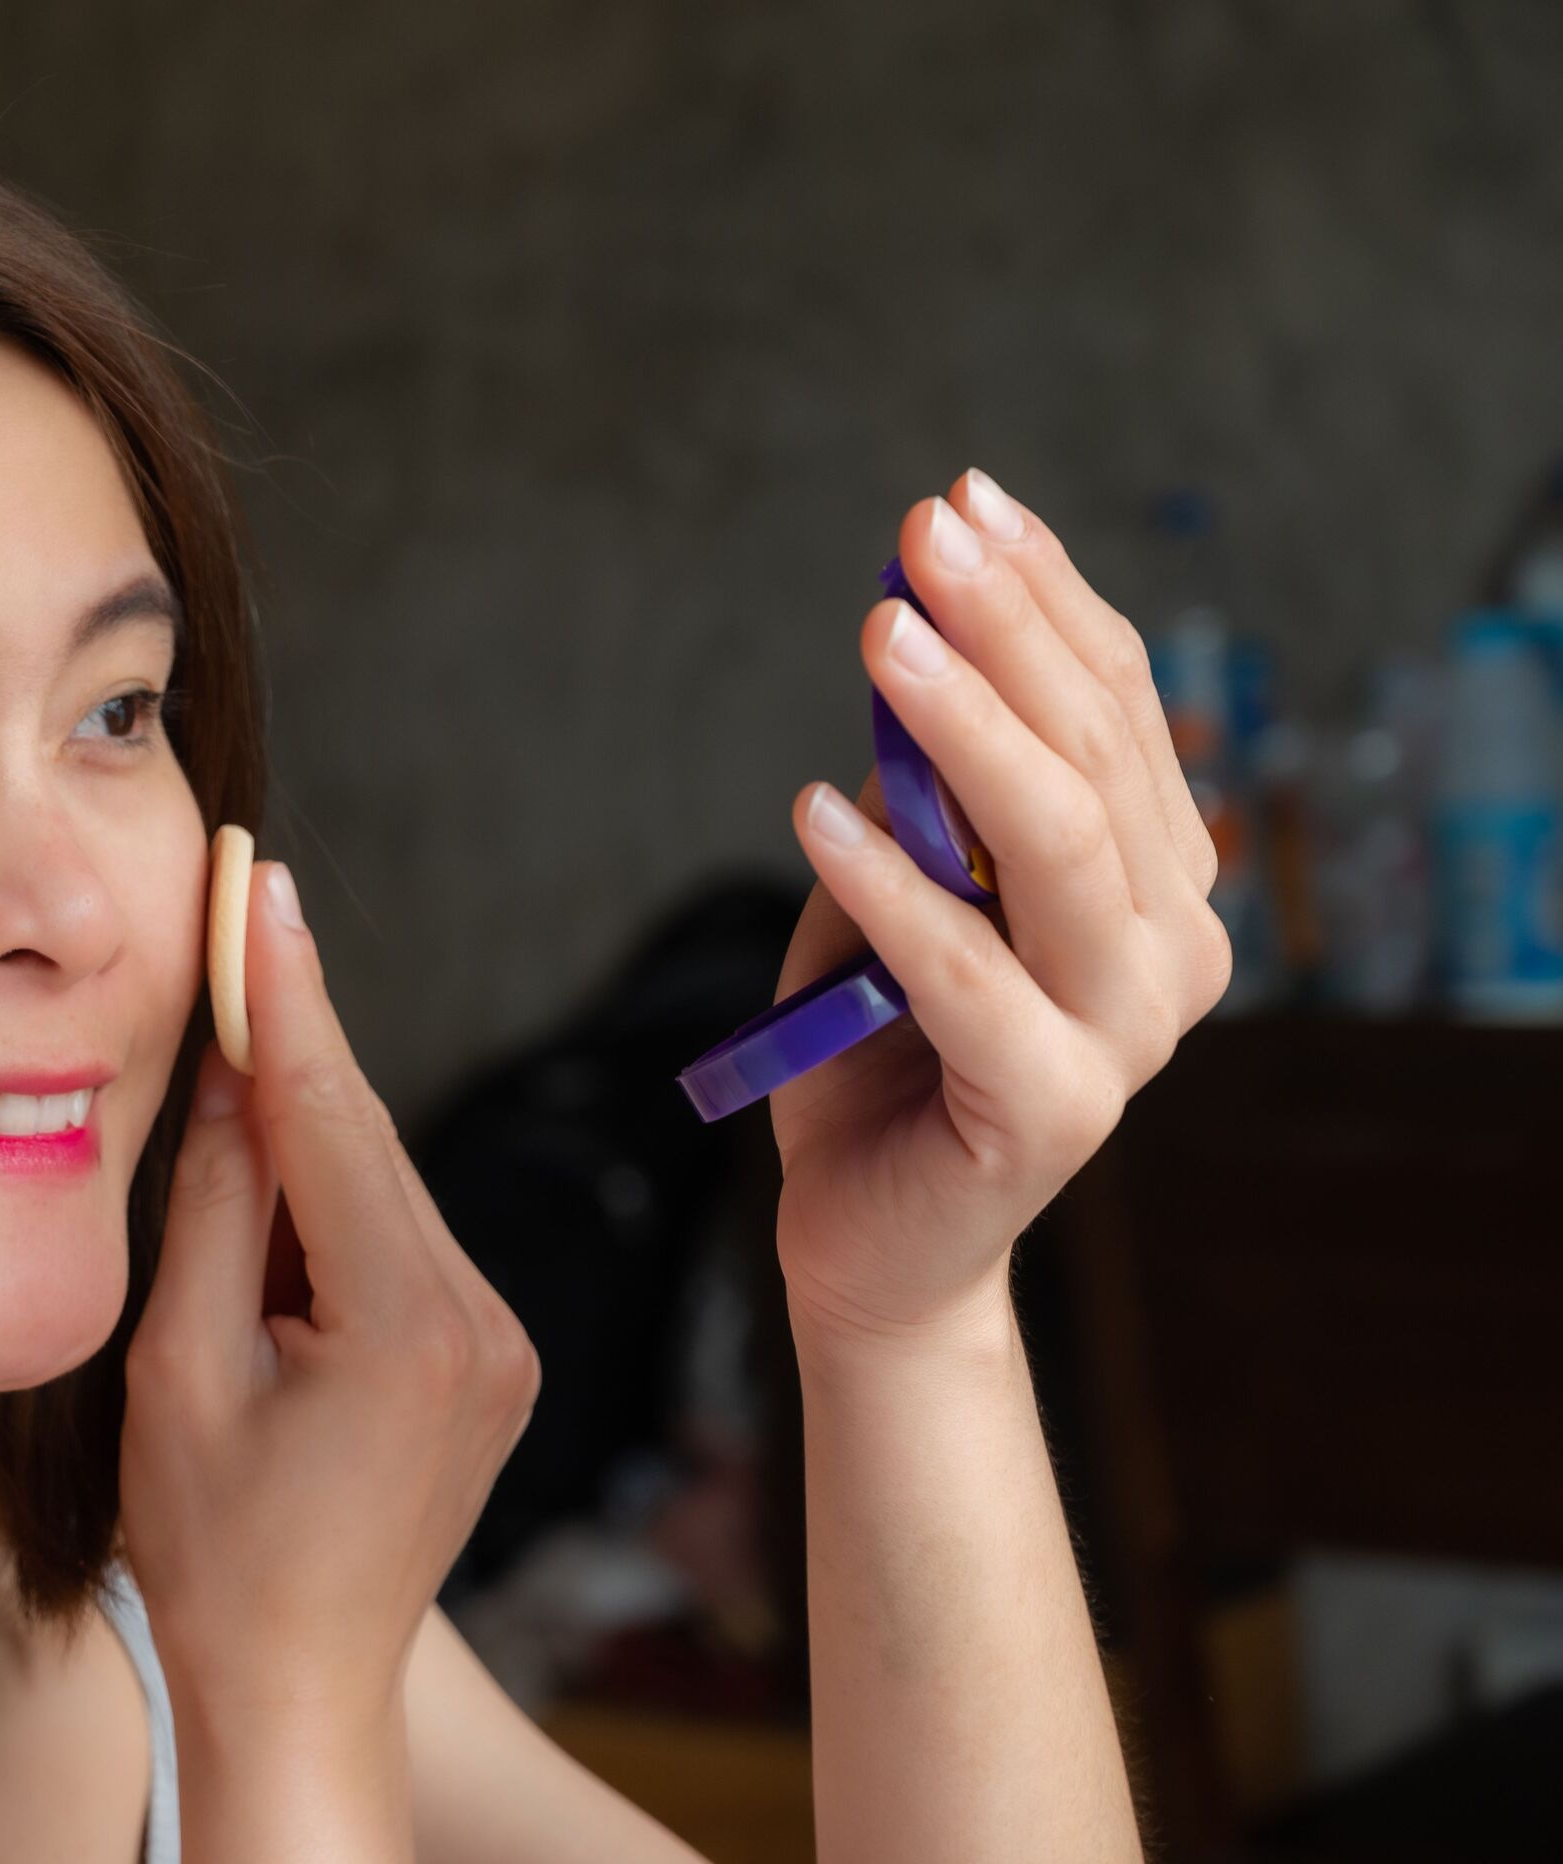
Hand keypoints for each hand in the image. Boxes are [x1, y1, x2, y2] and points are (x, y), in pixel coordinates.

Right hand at [121, 858, 540, 1731]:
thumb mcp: (179, 1368)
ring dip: (301, 1137)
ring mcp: (500, 1342)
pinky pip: (400, 1240)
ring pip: (382, 1186)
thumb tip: (231, 1072)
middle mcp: (482, 1322)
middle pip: (364, 1140)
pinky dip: (331, 1206)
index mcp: (408, 1328)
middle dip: (290, 1041)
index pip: (331, 1120)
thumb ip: (215, 1208)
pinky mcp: (491, 1359)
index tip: (257, 887)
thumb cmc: (214, 1552)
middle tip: (237, 914)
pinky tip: (264, 1209)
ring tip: (213, 1105)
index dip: (282, 994)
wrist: (300, 1690)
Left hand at [768, 471, 1230, 1344]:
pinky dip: (891, 884)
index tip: (964, 500)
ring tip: (885, 637)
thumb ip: (920, 791)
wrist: (872, 1240)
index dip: (1046, 597)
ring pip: (1062, 846)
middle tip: (922, 537)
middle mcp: (1170, 950)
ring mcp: (1125, 1035)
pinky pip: (965, 973)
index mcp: (1156, 880)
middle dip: (1011, 630)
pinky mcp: (1050, 1109)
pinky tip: (816, 810)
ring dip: (968, 727)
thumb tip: (911, 640)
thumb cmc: (879, 1051)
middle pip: (1098, 756)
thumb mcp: (894, 887)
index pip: (1117, 707)